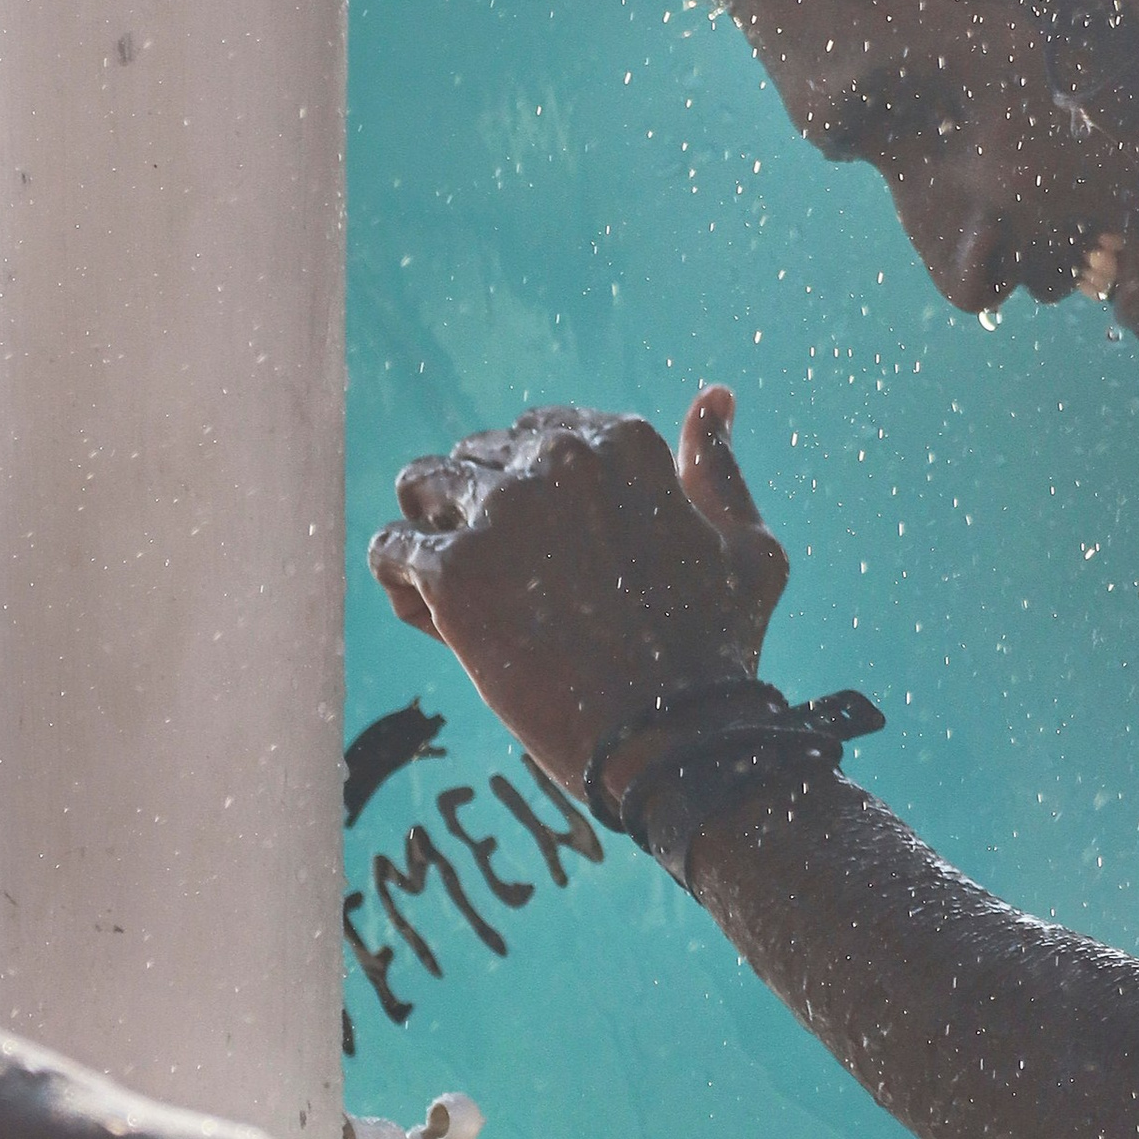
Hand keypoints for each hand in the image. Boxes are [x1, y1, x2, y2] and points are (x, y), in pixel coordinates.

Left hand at [367, 391, 789, 795]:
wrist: (673, 742)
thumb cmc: (717, 652)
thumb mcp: (747, 547)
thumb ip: (717, 467)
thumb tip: (714, 396)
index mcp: (624, 442)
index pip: (537, 432)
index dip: (533, 490)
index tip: (550, 550)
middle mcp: (557, 460)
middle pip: (477, 458)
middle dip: (480, 511)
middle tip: (509, 588)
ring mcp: (502, 512)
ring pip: (421, 485)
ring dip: (429, 529)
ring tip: (453, 590)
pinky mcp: (455, 572)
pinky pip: (390, 549)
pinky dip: (399, 582)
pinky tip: (431, 619)